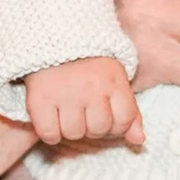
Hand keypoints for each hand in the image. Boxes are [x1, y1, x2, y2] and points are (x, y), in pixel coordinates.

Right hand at [24, 55, 143, 146]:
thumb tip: (139, 140)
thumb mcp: (115, 81)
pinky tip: (51, 119)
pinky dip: (50, 133)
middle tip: (83, 111)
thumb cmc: (88, 65)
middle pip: (98, 130)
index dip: (117, 126)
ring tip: (67, 112)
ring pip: (74, 133)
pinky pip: (50, 134)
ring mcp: (64, 92)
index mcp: (113, 79)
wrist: (51, 38)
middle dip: (92, 127)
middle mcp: (90, 86)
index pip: (125, 120)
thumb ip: (130, 113)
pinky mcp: (40, 98)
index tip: (106, 115)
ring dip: (70, 129)